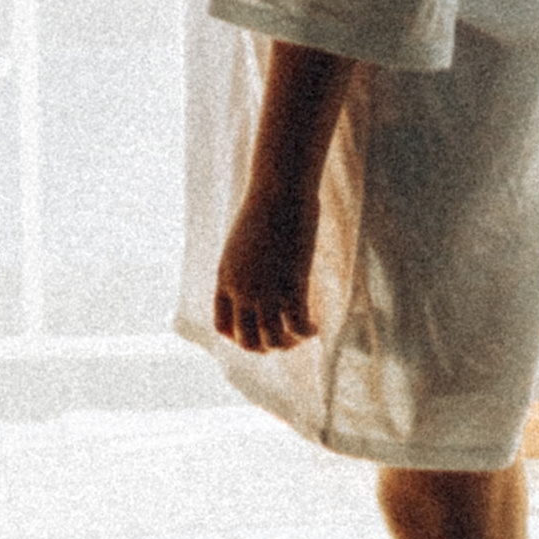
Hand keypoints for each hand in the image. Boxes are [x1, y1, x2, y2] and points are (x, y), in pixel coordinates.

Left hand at [213, 182, 320, 354]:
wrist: (279, 190)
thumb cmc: (266, 207)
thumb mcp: (245, 240)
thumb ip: (247, 265)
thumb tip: (260, 276)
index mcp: (225, 278)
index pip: (222, 326)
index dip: (240, 338)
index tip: (259, 334)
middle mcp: (241, 289)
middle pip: (247, 340)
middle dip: (265, 347)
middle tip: (284, 340)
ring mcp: (265, 290)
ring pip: (273, 340)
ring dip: (289, 344)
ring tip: (301, 335)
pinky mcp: (291, 286)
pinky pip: (298, 327)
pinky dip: (307, 333)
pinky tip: (316, 328)